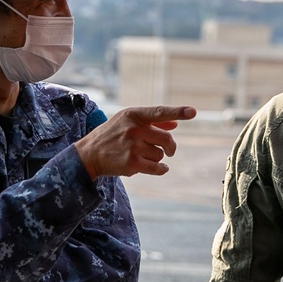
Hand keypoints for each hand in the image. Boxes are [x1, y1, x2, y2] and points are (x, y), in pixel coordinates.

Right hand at [74, 105, 196, 179]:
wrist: (89, 154)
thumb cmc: (112, 135)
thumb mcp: (128, 122)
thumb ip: (153, 122)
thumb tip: (175, 124)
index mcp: (133, 115)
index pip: (160, 112)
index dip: (178, 112)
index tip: (193, 112)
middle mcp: (133, 129)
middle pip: (166, 139)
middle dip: (170, 147)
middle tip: (170, 150)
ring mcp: (132, 146)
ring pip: (161, 154)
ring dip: (158, 158)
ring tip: (143, 156)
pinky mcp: (132, 163)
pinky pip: (157, 168)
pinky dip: (161, 169)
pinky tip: (160, 168)